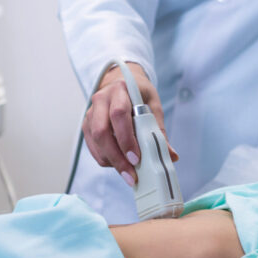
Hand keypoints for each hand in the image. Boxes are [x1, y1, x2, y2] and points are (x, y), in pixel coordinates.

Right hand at [84, 62, 178, 186]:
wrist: (121, 83)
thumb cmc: (139, 94)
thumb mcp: (153, 105)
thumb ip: (158, 130)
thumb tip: (170, 155)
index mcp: (120, 90)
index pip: (118, 114)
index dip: (126, 138)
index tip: (136, 158)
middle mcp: (101, 99)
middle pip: (101, 131)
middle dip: (117, 156)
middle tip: (131, 174)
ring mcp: (91, 113)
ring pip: (95, 142)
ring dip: (111, 161)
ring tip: (128, 174)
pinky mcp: (87, 125)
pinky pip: (93, 147)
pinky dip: (106, 159)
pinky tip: (119, 165)